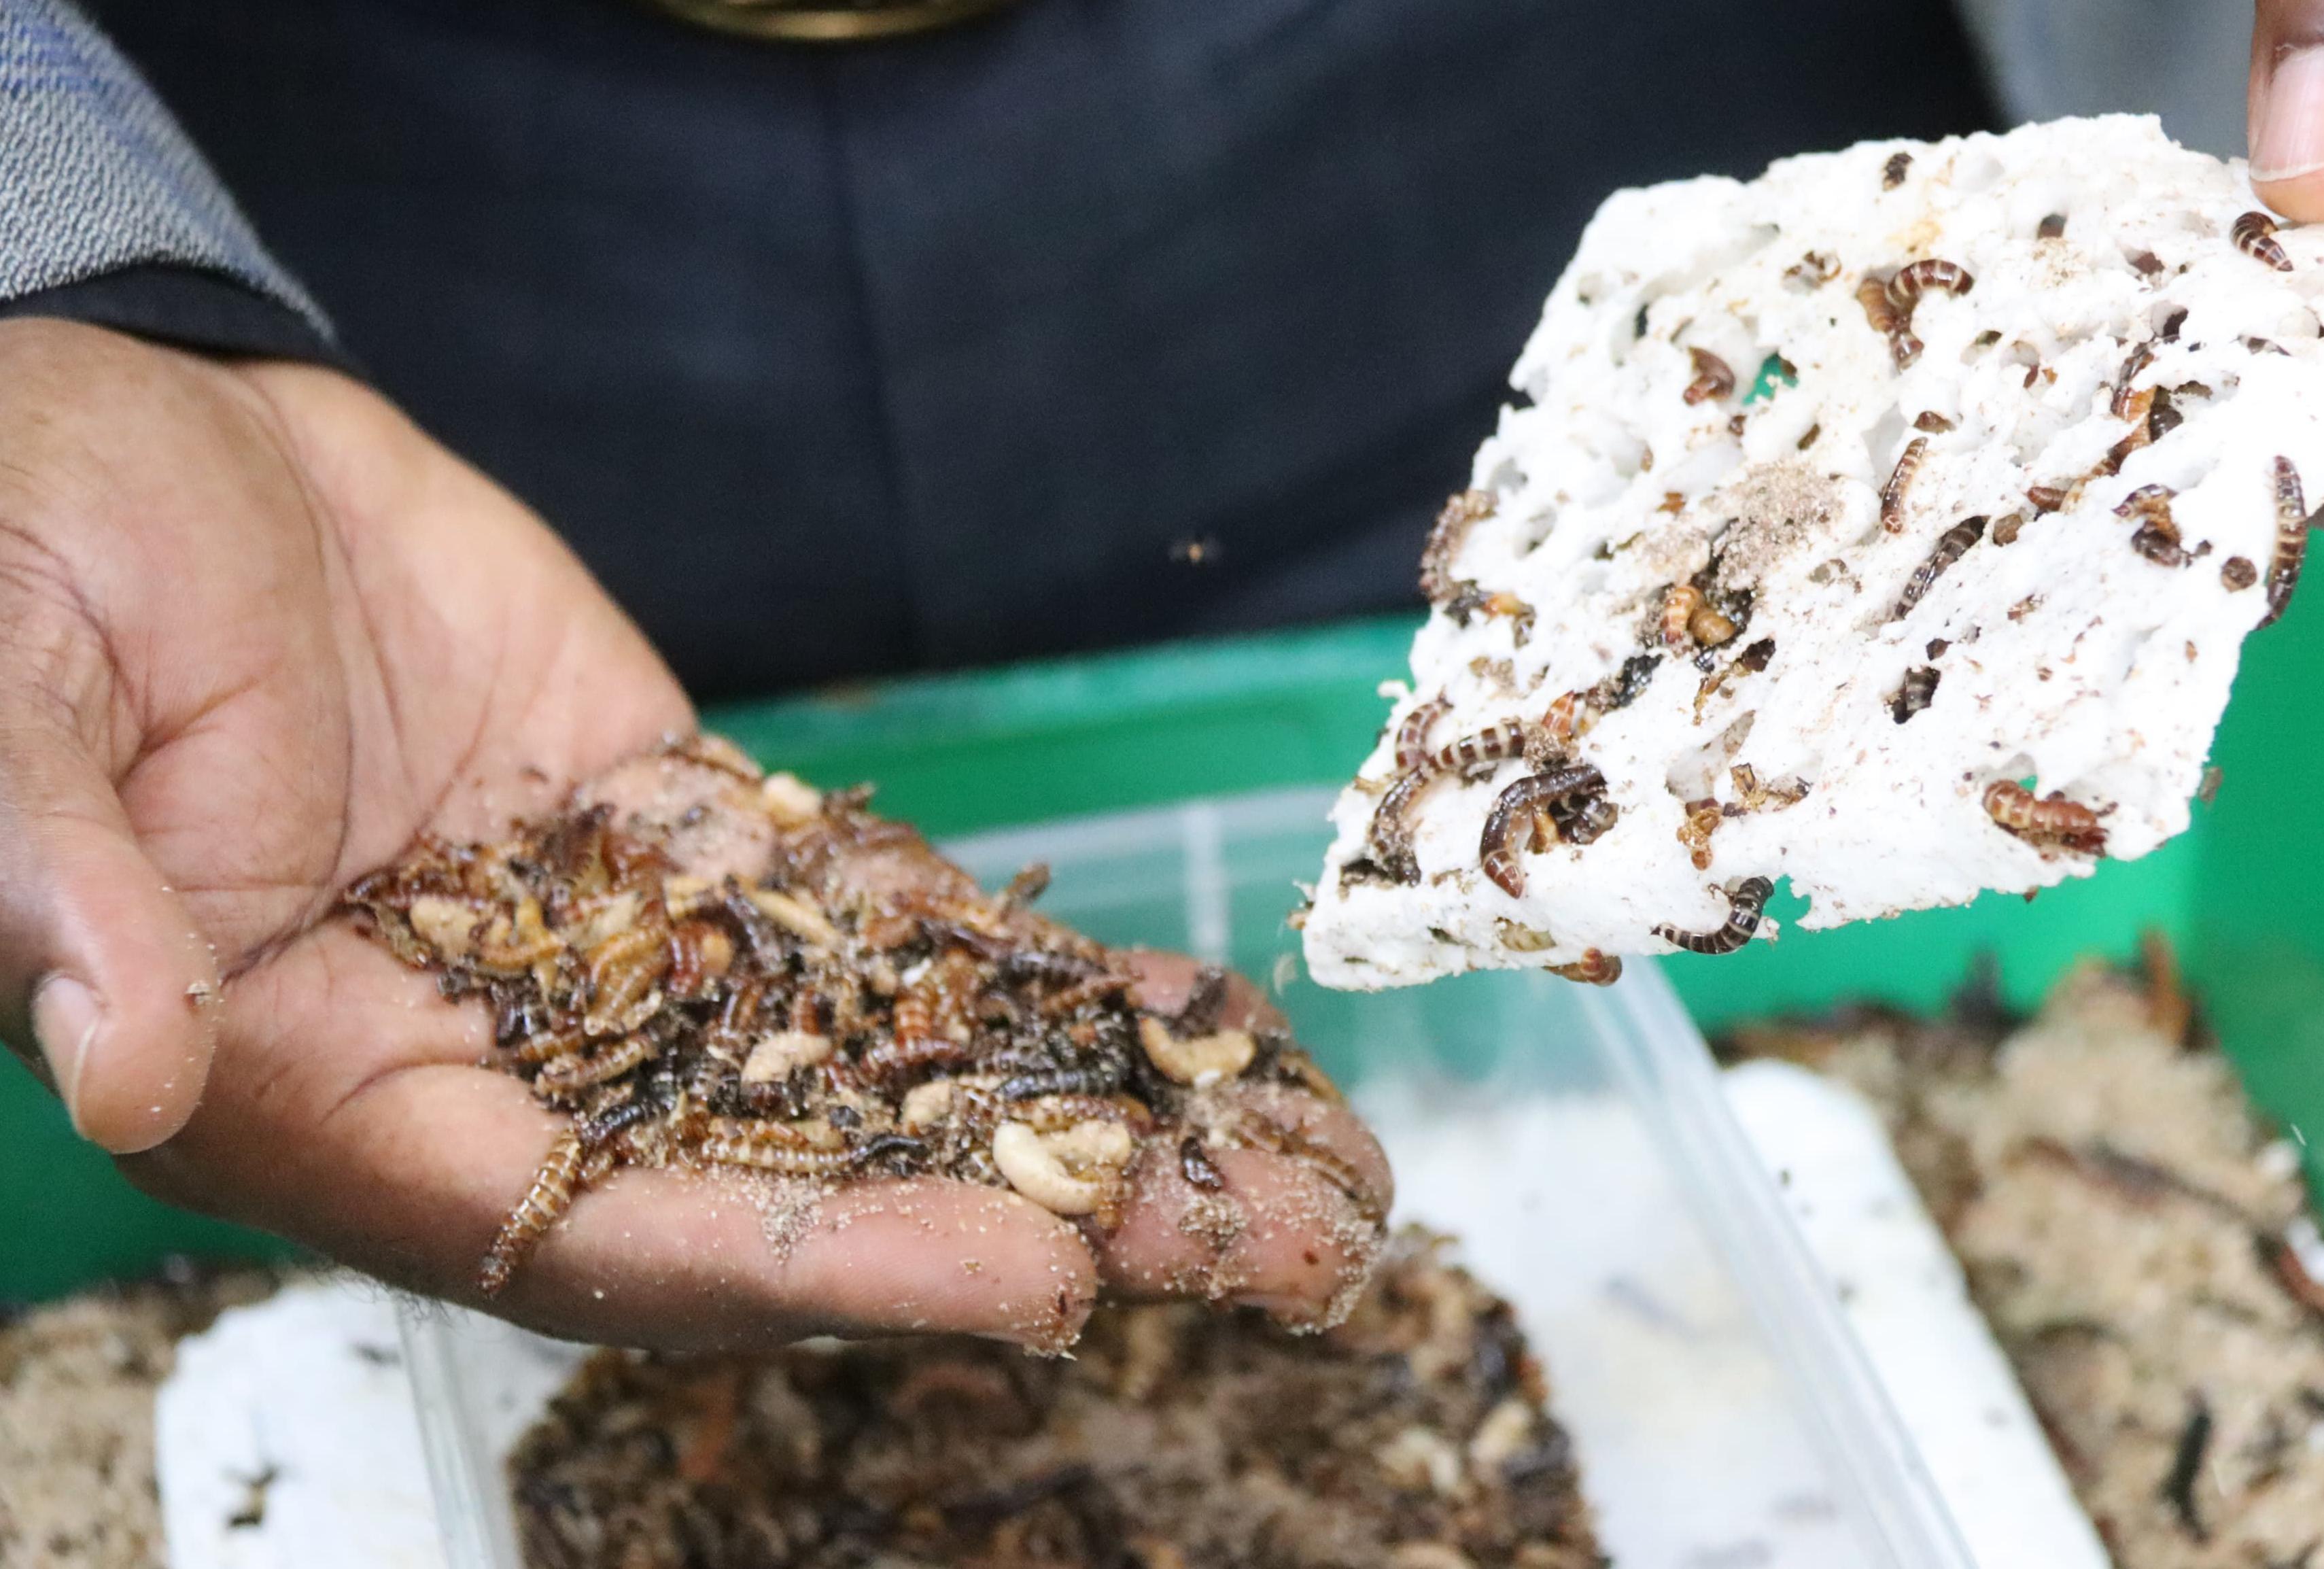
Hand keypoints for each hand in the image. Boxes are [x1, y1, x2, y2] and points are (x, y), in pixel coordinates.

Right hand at [0, 320, 1385, 1348]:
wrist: (135, 450)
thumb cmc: (22, 569)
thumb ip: (58, 884)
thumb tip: (118, 1060)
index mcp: (335, 1089)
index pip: (604, 1228)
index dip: (817, 1262)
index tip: (1039, 1283)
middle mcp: (506, 1062)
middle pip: (799, 1187)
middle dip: (1043, 1226)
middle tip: (1278, 1257)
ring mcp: (619, 958)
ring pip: (878, 1071)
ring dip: (1094, 1127)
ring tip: (1308, 1172)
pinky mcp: (689, 841)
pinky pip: (878, 927)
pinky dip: (1034, 976)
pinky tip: (1194, 1022)